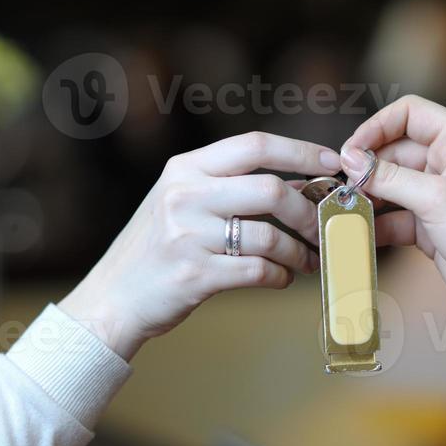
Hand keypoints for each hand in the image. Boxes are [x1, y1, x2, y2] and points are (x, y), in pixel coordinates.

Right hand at [59, 132, 340, 359]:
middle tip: (321, 229)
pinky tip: (282, 279)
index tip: (332, 164)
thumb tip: (298, 187)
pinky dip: (280, 277)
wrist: (113, 299)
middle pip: (270, 189)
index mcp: (184, 169)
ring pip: (270, 236)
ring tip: (306, 262)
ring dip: (299, 252)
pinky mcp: (195, 275)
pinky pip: (258, 271)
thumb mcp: (179, 203)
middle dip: (307, 212)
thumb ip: (227, 188)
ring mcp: (188, 235)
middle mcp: (184, 196)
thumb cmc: (156, 251)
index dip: (301, 151)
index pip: (254, 145)